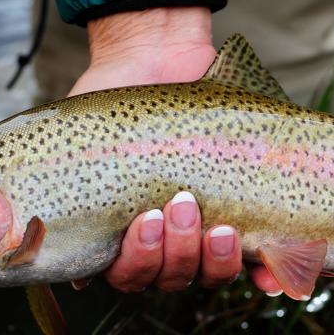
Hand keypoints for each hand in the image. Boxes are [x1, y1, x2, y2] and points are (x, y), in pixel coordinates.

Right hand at [72, 7, 248, 291]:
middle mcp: (163, 241)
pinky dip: (265, 277)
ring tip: (221, 227)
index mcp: (121, 233)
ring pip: (209, 273)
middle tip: (183, 205)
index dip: (139, 262)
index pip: (129, 276)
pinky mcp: (246, 215)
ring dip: (214, 259)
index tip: (146, 218)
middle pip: (171, 278)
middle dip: (179, 251)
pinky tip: (269, 277)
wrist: (157, 56)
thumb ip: (63, 182)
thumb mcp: (76, 137)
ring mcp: (203, 231)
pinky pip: (259, 264)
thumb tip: (67, 258)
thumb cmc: (111, 99)